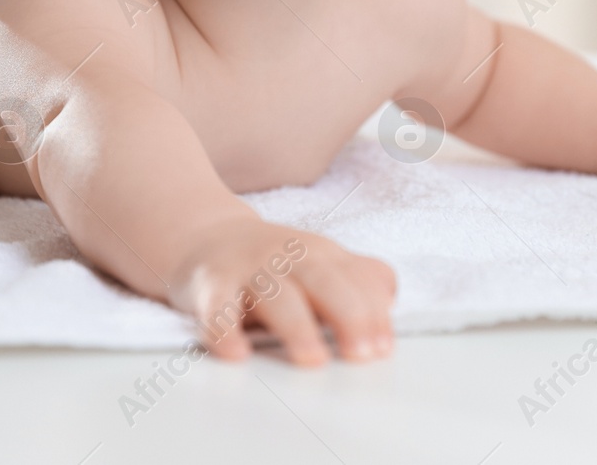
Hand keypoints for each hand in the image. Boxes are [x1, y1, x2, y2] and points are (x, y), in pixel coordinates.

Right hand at [169, 219, 396, 366]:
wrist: (206, 237)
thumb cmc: (274, 261)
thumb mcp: (320, 262)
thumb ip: (358, 279)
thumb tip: (390, 300)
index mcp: (321, 255)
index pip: (356, 279)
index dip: (373, 312)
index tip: (383, 348)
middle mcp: (288, 257)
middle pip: (323, 281)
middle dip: (347, 314)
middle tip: (361, 354)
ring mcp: (249, 269)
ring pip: (275, 295)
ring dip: (296, 326)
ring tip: (313, 360)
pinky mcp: (212, 285)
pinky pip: (217, 307)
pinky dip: (224, 330)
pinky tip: (237, 353)